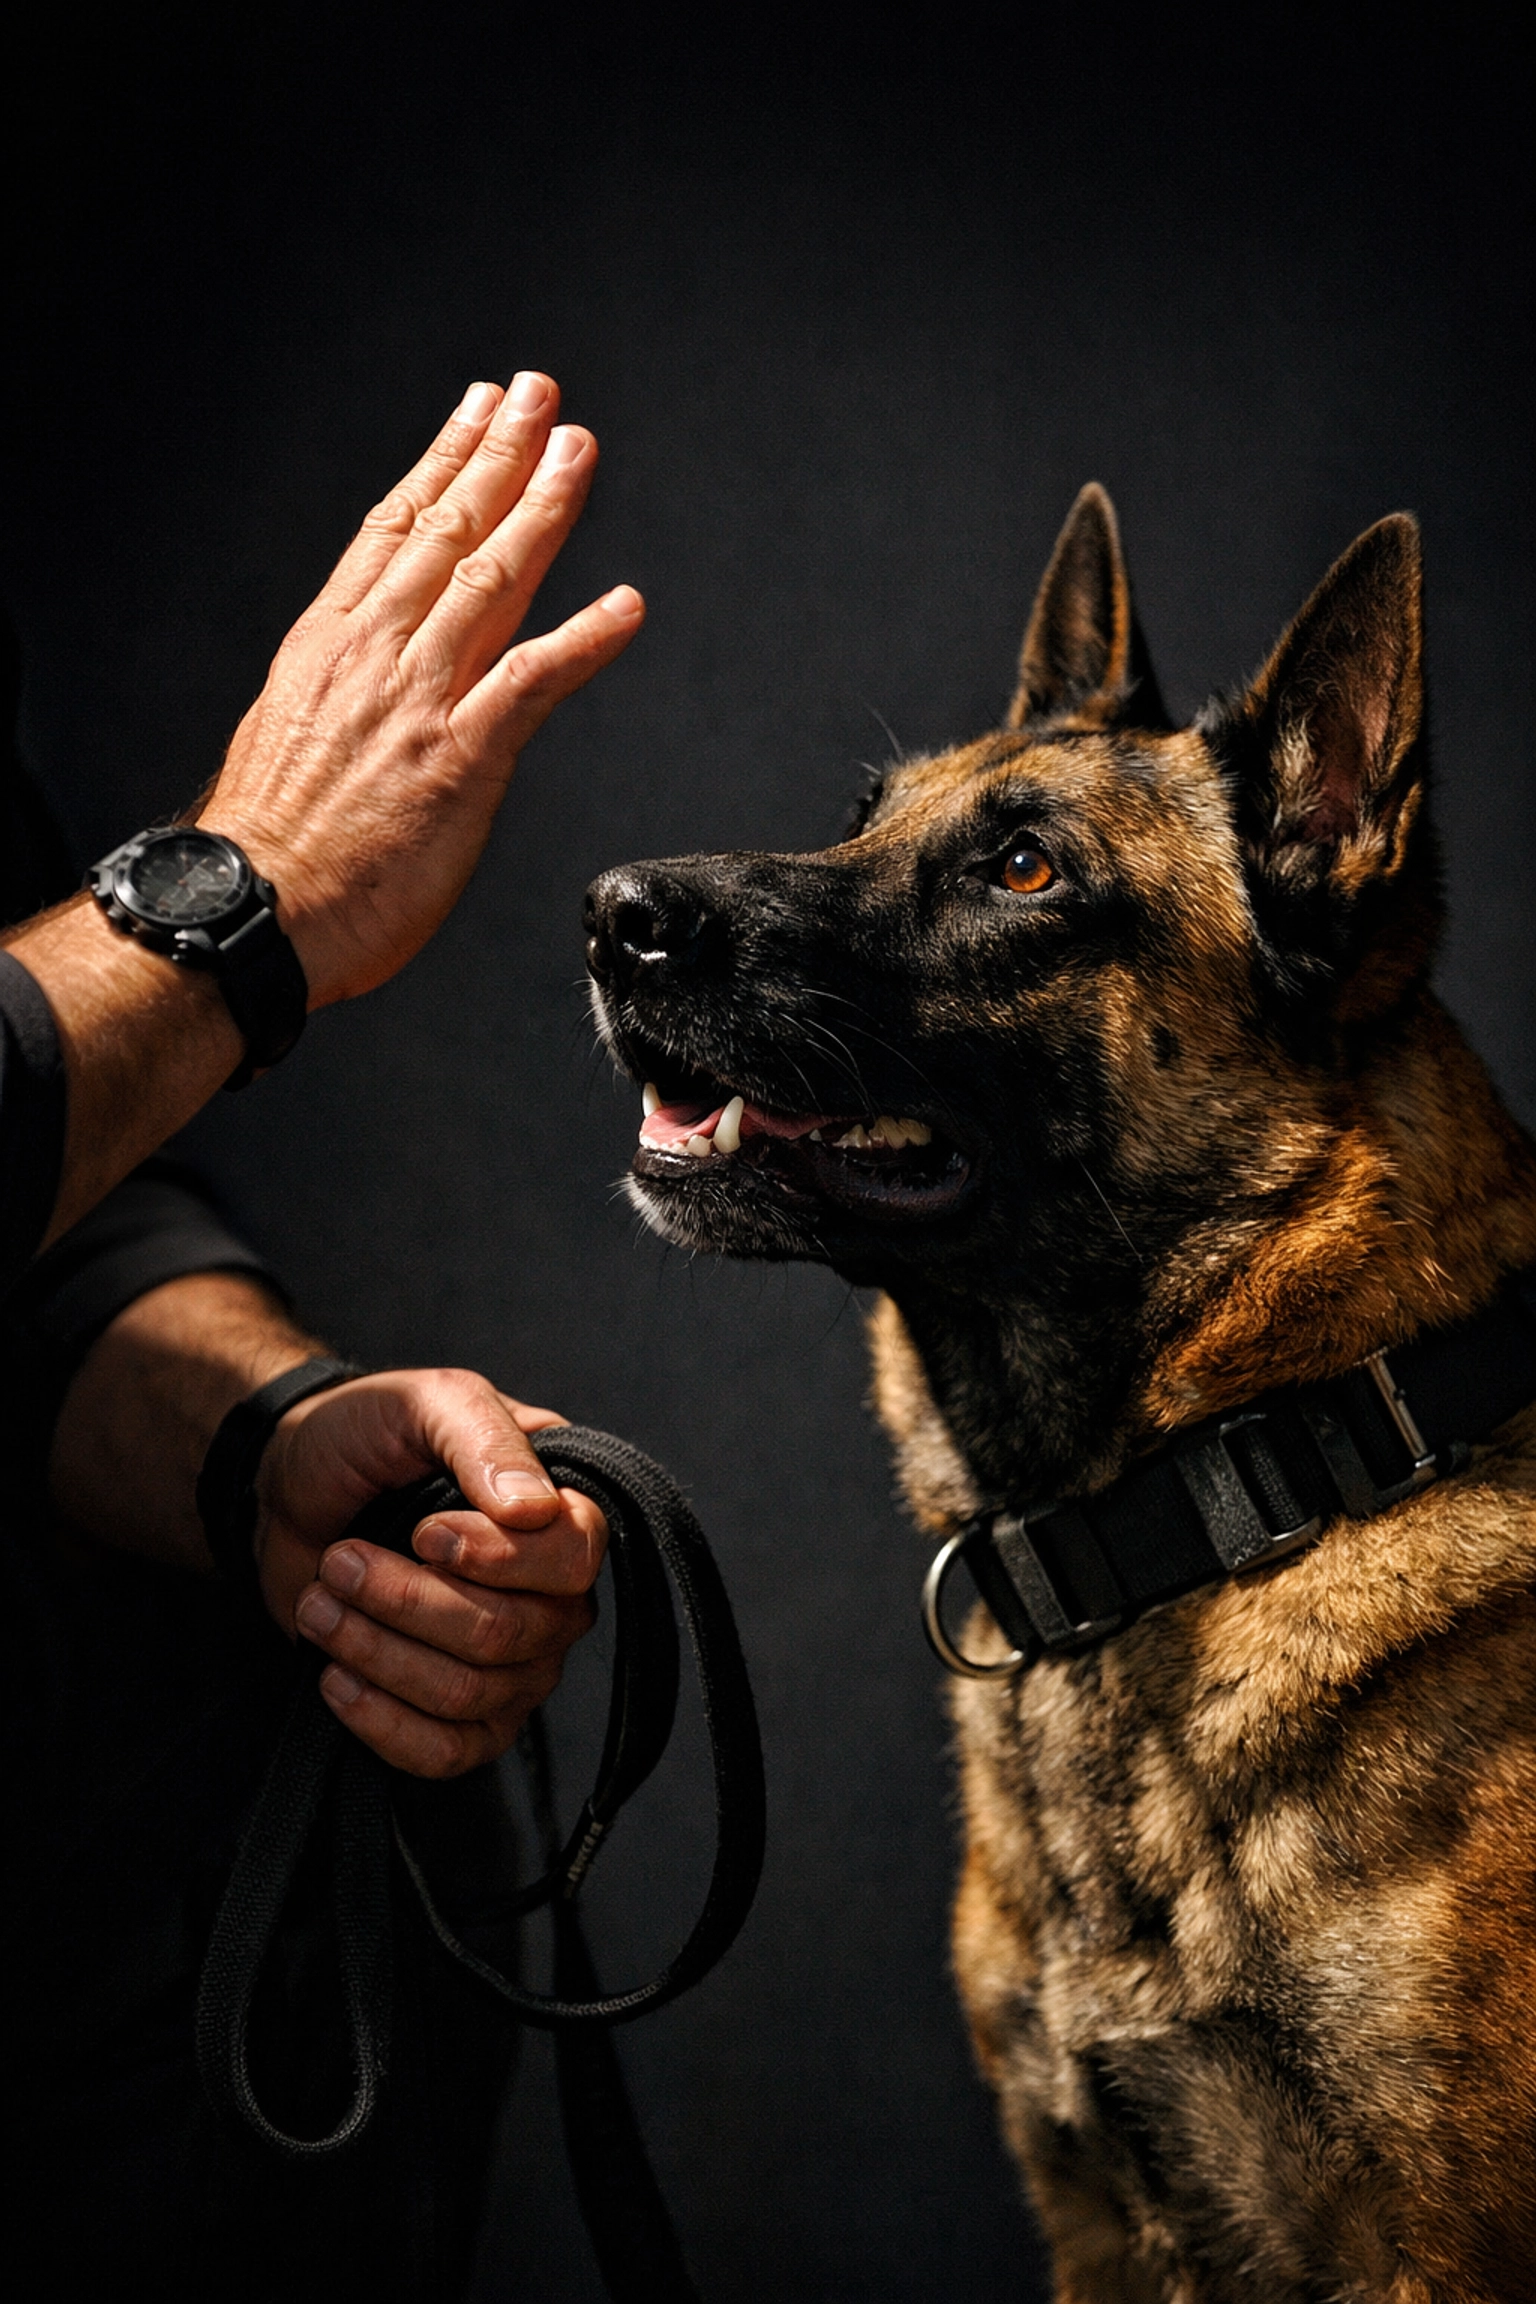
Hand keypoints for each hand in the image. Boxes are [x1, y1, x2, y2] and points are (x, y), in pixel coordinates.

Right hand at [199, 370, 643, 1006]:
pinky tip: (627, 605)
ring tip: (579, 453)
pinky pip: (535, 683)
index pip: (393, 530)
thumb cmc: (267, 850)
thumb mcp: (287, 740)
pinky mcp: (461, 758)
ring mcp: (420, 701)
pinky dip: (585, 639)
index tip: (476, 412)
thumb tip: (358, 695)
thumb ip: (337, 701)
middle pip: (448, 531)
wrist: (251, 911)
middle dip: (500, 454)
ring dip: (544, 510)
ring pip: (493, 581)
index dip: (443, 464)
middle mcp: (376, 655)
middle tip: (541, 396)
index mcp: (329, 645)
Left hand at [256, 1367, 606, 1775]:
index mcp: (561, 1511)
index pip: (573, 1559)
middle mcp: (554, 1594)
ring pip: (470, 1693)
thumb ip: (484, 1440)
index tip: (422, 1533)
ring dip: (376, 1651)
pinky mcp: (462, 1715)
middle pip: (509, 1635)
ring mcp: (515, 1663)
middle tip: (339, 1561)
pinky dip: (382, 1722)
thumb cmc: (366, 1437)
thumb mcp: (424, 1403)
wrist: (290, 1486)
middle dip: (406, 1602)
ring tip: (319, 1605)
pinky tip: (334, 1677)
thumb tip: (536, 1512)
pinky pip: (448, 1753)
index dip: (496, 1560)